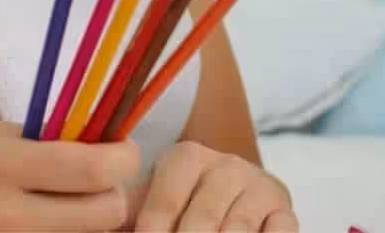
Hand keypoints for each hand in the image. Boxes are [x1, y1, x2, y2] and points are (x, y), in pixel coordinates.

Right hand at [0, 120, 138, 229]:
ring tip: (70, 203)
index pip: (96, 169)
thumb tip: (112, 140)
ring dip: (93, 220)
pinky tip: (52, 222)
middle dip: (115, 193)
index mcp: (6, 168)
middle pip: (106, 213)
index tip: (122, 149)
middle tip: (100, 180)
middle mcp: (11, 217)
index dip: (124, 157)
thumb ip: (53, 140)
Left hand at [131, 140, 296, 231]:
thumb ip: (126, 215)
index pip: (163, 204)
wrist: (231, 200)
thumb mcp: (153, 208)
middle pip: (202, 219)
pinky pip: (280, 229)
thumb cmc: (180, 211)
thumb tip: (100, 221)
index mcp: (185, 158)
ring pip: (239, 227)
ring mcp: (258, 184)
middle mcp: (225, 164)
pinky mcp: (283, 206)